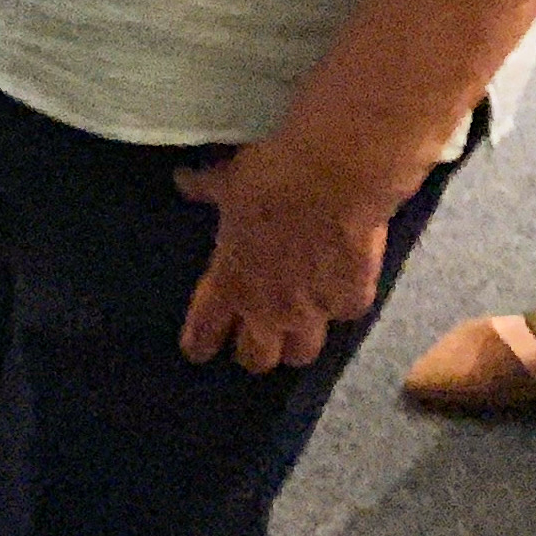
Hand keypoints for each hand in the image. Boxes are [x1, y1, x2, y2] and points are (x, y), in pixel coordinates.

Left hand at [175, 136, 391, 373]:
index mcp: (231, 280)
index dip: (199, 342)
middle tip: (256, 338)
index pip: (206, 328)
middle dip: (254, 352)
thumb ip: (207, 190)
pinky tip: (342, 286)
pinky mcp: (352, 301)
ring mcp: (313, 311)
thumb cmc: (271, 176)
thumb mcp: (229, 180)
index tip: (197, 350)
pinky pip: (343, 314)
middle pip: (257, 359)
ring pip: (302, 353)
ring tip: (299, 327)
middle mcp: (269, 308)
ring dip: (298, 342)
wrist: (336, 176)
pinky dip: (341, 301)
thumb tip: (183, 180)